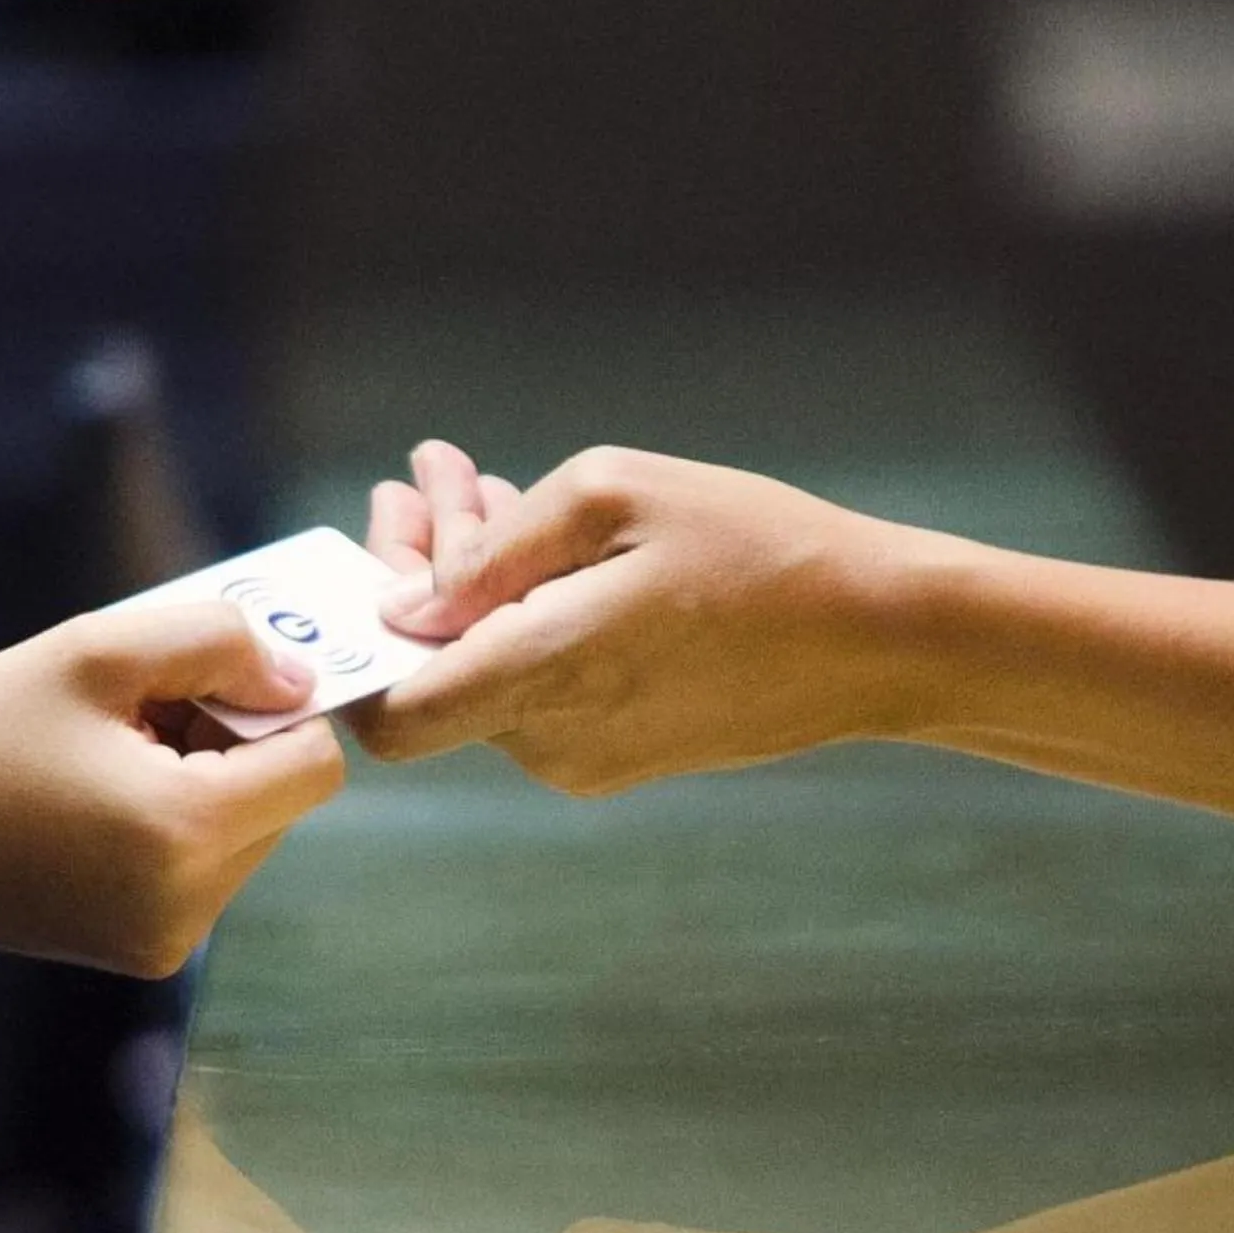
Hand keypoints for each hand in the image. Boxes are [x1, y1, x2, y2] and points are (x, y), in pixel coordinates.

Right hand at [0, 603, 344, 975]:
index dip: (281, 708)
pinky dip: (176, 825)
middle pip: (284, 801)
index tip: (211, 679)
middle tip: (141, 711)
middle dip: (235, 743)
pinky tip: (98, 799)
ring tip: (108, 755)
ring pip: (248, 834)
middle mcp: (190, 907)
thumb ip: (221, 645)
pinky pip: (204, 872)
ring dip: (205, 782)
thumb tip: (299, 684)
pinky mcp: (141, 955)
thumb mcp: (102, 649)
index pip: (316, 766)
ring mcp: (165, 943)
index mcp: (186, 833)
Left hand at [352, 441, 932, 793]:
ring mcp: (589, 756)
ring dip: (474, 581)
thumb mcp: (614, 496)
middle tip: (431, 475)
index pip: (390, 718)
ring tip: (480, 487)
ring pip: (488, 671)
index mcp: (541, 675)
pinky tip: (544, 545)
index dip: (356, 650)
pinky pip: (541, 684)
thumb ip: (492, 549)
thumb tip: (406, 601)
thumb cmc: (755, 548)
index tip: (364, 563)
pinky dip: (525, 616)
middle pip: (435, 672)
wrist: (878, 635)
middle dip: (419, 566)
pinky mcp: (624, 754)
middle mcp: (551, 739)